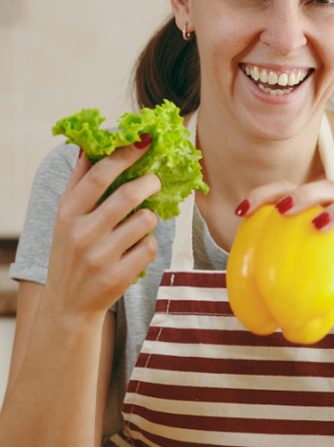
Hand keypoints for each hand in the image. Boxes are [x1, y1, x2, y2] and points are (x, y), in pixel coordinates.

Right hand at [46, 140, 160, 317]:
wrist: (68, 305)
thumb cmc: (71, 253)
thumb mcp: (65, 219)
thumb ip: (79, 184)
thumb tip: (90, 147)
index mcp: (67, 213)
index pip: (98, 176)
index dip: (123, 156)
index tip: (142, 142)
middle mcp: (82, 233)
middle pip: (128, 195)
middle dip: (149, 182)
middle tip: (155, 180)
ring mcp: (100, 257)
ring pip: (145, 220)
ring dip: (149, 218)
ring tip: (140, 223)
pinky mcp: (119, 276)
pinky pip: (150, 247)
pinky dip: (148, 244)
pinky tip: (135, 249)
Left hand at [237, 179, 333, 303]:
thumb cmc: (333, 259)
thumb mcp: (305, 255)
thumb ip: (280, 255)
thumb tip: (240, 278)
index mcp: (319, 205)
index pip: (289, 188)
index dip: (264, 193)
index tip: (241, 211)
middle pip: (325, 187)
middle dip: (302, 194)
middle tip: (282, 209)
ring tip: (318, 224)